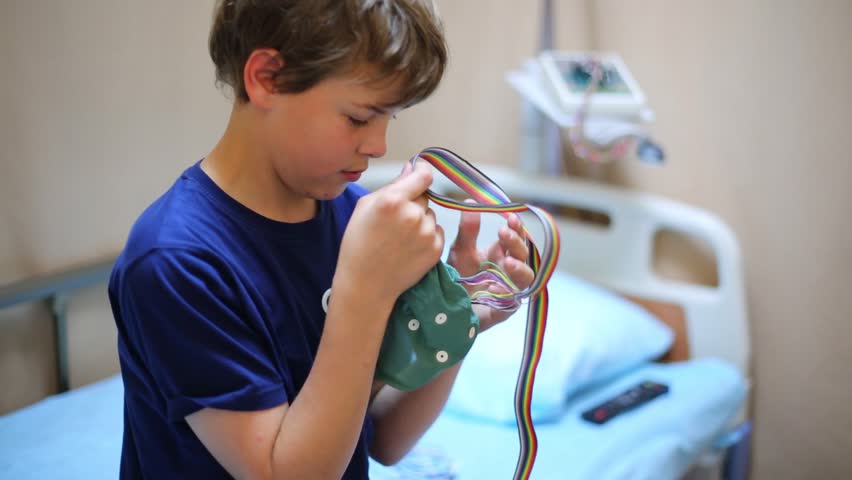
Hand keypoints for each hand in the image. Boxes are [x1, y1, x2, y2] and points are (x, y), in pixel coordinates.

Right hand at [337, 162, 443, 304]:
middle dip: (413, 203)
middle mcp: (413, 215)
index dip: (421, 173)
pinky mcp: (435, 249)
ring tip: (399, 238)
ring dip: (420, 221)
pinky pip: (436, 232)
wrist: (366, 285)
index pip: (423, 175)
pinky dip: (426, 237)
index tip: (419, 175)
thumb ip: (392, 185)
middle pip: (424, 196)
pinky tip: (407, 248)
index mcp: (392, 200)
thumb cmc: (358, 244)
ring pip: (430, 215)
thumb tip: (412, 167)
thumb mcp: (365, 207)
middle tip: (394, 221)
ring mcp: (426, 233)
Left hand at [447, 201, 533, 331]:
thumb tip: (471, 201)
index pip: (516, 238)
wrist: (444, 305)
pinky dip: (508, 292)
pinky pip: (514, 301)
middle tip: (504, 232)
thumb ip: (468, 229)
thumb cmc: (457, 276)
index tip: (510, 217)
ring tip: (508, 262)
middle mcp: (509, 270)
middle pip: (523, 254)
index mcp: (501, 254)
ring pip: (526, 277)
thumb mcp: (460, 250)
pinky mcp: (505, 309)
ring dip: (520, 267)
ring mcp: (510, 289)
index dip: (517, 227)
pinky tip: (499, 286)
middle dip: (517, 242)